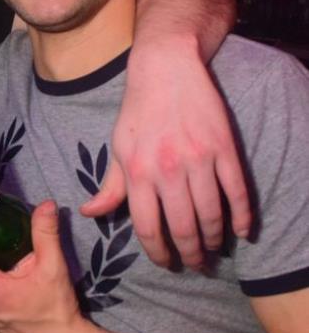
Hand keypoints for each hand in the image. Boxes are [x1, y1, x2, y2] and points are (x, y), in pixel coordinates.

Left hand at [81, 42, 251, 269]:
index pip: (148, 228)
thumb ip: (111, 186)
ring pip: (211, 215)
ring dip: (214, 240)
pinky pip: (237, 192)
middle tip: (195, 265)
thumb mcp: (118, 146)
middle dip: (191, 255)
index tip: (166, 263)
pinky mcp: (224, 148)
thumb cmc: (138, 109)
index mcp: (138, 172)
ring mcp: (199, 159)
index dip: (159, 253)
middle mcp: (168, 169)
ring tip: (213, 250)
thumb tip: (91, 214)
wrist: (166, 67)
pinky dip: (242, 217)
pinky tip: (240, 231)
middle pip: (183, 228)